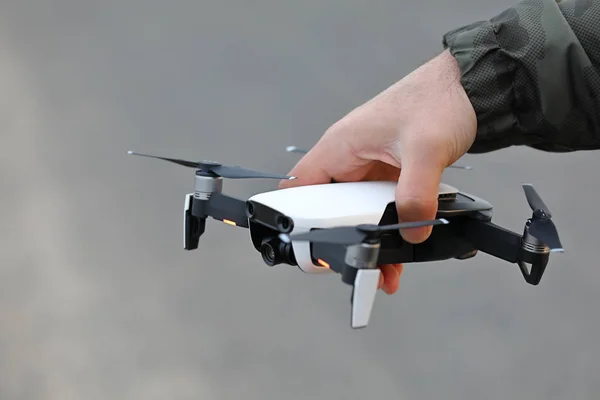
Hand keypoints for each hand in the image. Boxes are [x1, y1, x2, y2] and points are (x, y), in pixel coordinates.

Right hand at [279, 50, 476, 293]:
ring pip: (357, 210)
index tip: (313, 247)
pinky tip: (404, 246)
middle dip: (343, 239)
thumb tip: (412, 233)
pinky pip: (380, 205)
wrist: (468, 87)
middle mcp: (350, 156)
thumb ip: (416, 195)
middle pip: (330, 207)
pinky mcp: (389, 172)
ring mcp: (369, 165)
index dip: (298, 218)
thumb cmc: (438, 99)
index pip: (300, 187)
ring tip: (386, 269)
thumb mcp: (426, 150)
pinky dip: (389, 226)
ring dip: (370, 237)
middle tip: (358, 265)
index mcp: (341, 145)